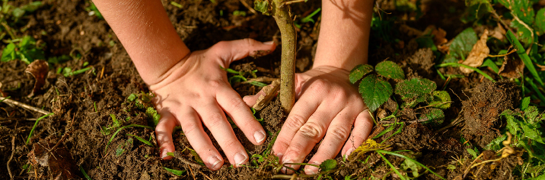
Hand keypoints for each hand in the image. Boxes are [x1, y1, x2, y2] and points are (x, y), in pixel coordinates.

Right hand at [151, 39, 274, 169]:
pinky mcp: (168, 113)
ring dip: (204, 148)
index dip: (247, 121)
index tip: (260, 138)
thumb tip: (272, 44)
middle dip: (229, 142)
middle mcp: (201, 99)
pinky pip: (163, 128)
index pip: (235, 105)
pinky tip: (168, 156)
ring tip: (217, 164)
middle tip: (242, 160)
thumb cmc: (200, 61)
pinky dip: (163, 142)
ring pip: (193, 130)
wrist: (166, 62)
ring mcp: (183, 108)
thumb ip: (247, 47)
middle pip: (216, 122)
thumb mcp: (223, 50)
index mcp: (217, 86)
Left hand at [244, 66, 372, 173]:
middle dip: (301, 149)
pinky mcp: (366, 111)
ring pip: (338, 133)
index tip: (276, 154)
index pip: (297, 118)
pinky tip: (345, 158)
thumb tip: (246, 102)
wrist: (344, 70)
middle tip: (289, 165)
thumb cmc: (315, 82)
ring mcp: (351, 106)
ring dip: (324, 154)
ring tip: (311, 170)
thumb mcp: (294, 82)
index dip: (286, 137)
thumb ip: (272, 93)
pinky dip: (356, 143)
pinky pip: (364, 129)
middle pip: (315, 128)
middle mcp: (333, 98)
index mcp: (313, 90)